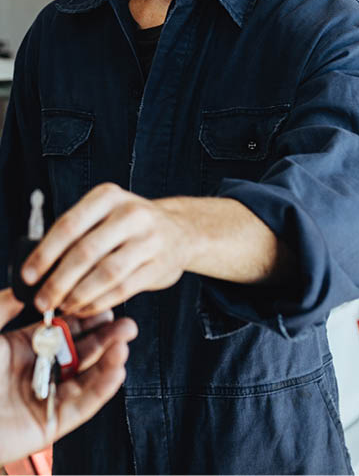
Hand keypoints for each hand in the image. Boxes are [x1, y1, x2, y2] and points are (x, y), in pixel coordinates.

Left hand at [0, 287, 137, 464]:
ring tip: (124, 343)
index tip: (105, 305)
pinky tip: (115, 371)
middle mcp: (38, 372)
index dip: (87, 318)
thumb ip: (6, 305)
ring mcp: (45, 398)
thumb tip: (27, 282)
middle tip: (126, 324)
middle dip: (106, 337)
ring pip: (85, 378)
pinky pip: (81, 406)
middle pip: (80, 353)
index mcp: (23, 349)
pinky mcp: (49, 425)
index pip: (64, 330)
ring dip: (108, 361)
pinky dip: (101, 389)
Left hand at [21, 184, 191, 315]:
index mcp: (108, 196)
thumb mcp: (106, 213)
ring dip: (78, 295)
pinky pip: (123, 289)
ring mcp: (148, 239)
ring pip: (105, 273)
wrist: (182, 231)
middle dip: (58, 281)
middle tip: (42, 301)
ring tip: (62, 307)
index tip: (28, 275)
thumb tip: (40, 266)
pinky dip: (99, 302)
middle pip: (86, 252)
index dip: (45, 253)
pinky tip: (84, 308)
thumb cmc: (131, 225)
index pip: (69, 225)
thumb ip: (77, 233)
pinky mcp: (158, 265)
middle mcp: (130, 213)